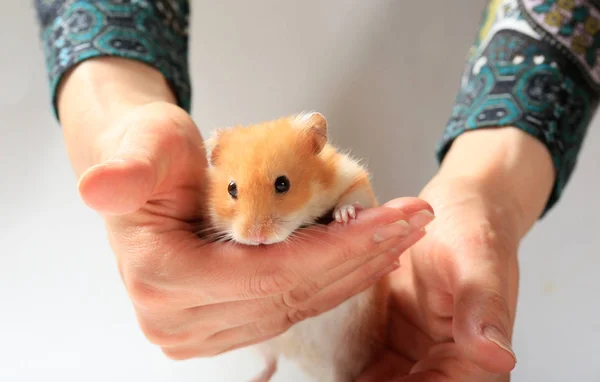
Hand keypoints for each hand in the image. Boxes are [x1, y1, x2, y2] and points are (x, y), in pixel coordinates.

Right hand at [58, 57, 433, 359]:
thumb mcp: (143, 147)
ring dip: (354, 271)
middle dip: (359, 257)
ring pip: (296, 306)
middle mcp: (177, 319)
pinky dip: (330, 282)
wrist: (147, 178)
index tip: (393, 218)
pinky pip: (287, 308)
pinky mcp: (218, 327)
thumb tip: (101, 188)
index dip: (337, 247)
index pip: (270, 272)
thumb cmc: (151, 153)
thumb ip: (129, 168)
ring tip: (399, 237)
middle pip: (291, 294)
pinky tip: (364, 258)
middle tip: (413, 221)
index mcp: (161, 277)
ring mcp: (198, 330)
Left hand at [358, 129, 554, 380]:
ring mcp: (422, 346)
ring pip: (392, 380)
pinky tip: (334, 367)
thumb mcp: (477, 259)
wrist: (457, 205)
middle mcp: (449, 354)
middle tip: (335, 380)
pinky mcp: (400, 332)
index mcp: (475, 346)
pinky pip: (375, 362)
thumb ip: (484, 307)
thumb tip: (497, 357)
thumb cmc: (474, 226)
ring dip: (362, 380)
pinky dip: (356, 368)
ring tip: (329, 376)